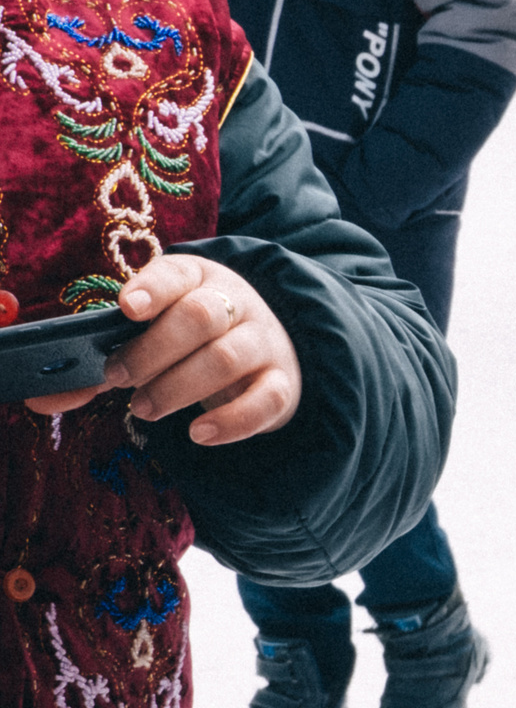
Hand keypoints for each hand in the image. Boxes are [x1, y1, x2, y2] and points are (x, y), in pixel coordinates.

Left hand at [24, 256, 302, 445]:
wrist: (267, 354)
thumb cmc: (190, 346)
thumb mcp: (147, 342)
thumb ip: (97, 368)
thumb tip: (40, 399)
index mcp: (197, 280)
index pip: (178, 273)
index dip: (153, 288)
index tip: (128, 308)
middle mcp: (236, 305)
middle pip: (201, 316)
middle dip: (153, 350)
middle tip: (118, 379)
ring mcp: (264, 343)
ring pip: (229, 357)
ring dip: (178, 387)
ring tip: (143, 411)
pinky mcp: (282, 384)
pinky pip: (266, 400)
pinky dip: (231, 421)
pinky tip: (199, 434)